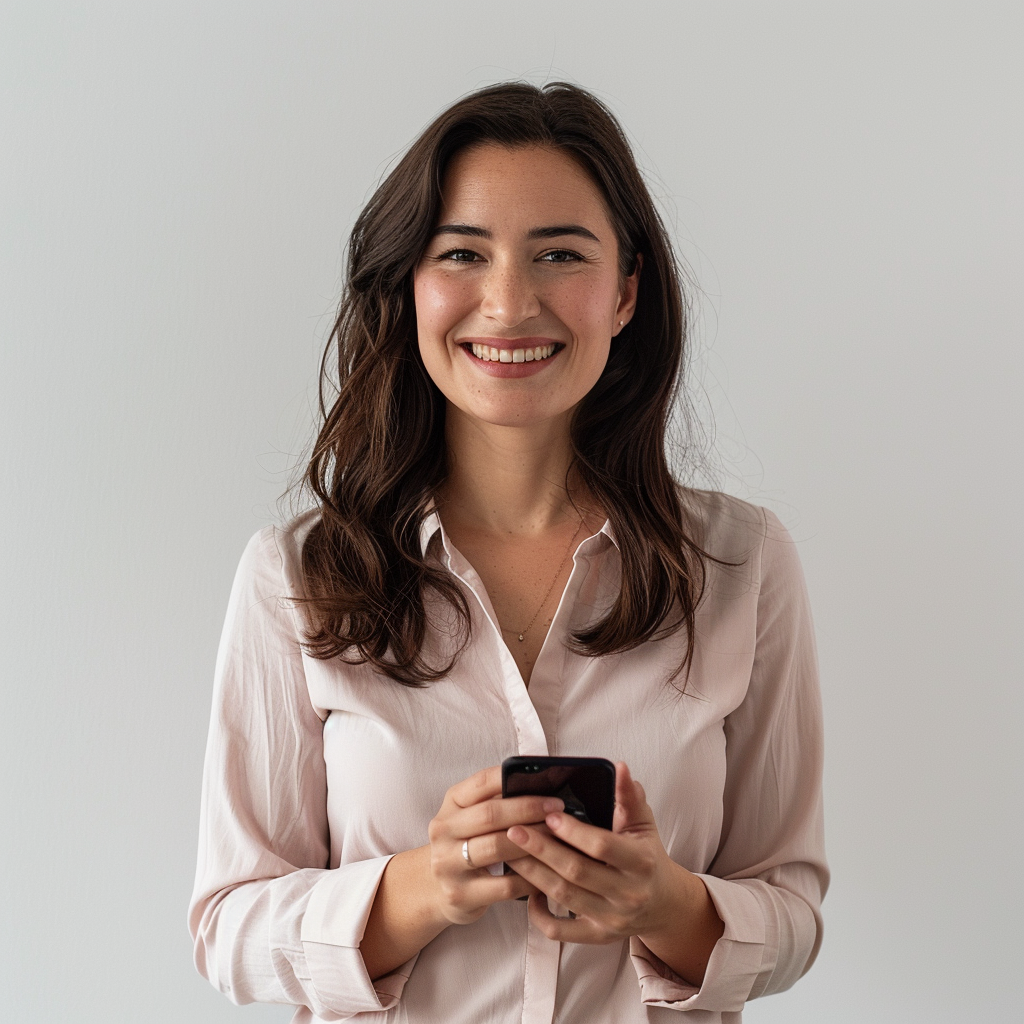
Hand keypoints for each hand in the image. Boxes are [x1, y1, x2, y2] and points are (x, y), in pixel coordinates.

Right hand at [426, 765, 563, 926]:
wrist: (437, 888)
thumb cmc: (466, 843)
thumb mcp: (471, 816)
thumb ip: (498, 800)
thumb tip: (542, 786)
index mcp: (451, 803)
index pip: (482, 782)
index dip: (515, 782)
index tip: (547, 786)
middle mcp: (443, 831)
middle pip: (490, 815)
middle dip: (528, 810)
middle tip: (557, 810)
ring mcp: (448, 864)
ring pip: (496, 848)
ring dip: (532, 842)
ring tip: (556, 838)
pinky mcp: (460, 895)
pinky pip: (504, 886)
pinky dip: (530, 878)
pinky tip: (548, 873)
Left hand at [505, 762, 709, 948]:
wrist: (663, 904)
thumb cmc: (647, 857)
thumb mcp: (643, 824)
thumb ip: (629, 796)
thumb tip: (618, 767)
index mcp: (641, 862)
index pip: (602, 846)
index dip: (574, 831)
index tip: (549, 814)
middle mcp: (628, 894)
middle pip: (576, 872)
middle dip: (542, 849)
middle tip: (514, 829)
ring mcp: (611, 919)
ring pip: (564, 897)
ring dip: (533, 874)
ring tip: (510, 852)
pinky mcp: (597, 936)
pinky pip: (561, 931)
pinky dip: (539, 914)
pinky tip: (526, 891)